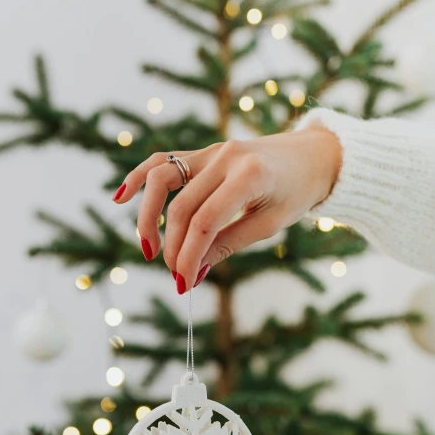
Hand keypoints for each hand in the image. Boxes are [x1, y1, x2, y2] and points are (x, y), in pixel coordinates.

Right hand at [112, 126, 340, 292]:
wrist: (314, 156)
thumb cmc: (296, 192)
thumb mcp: (269, 224)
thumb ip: (228, 244)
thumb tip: (194, 272)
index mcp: (248, 176)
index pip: (204, 223)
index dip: (189, 256)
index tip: (184, 283)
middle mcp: (224, 157)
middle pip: (181, 206)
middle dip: (173, 247)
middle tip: (177, 276)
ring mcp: (210, 151)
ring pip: (162, 179)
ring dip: (148, 216)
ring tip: (149, 248)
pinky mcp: (202, 153)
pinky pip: (162, 161)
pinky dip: (139, 178)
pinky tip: (120, 197)